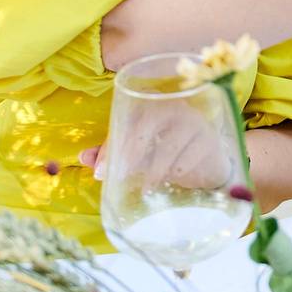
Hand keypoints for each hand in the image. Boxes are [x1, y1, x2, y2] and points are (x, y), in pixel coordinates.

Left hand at [75, 114, 232, 191]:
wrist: (207, 157)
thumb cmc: (166, 148)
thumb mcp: (138, 150)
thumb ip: (111, 151)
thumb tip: (82, 157)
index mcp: (150, 103)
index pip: (126, 118)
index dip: (110, 145)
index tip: (101, 172)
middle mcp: (172, 104)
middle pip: (149, 121)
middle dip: (132, 151)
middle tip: (121, 176)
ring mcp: (193, 120)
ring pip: (170, 144)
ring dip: (155, 169)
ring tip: (146, 189)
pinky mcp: (208, 138)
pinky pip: (190, 156)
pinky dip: (177, 171)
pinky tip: (170, 180)